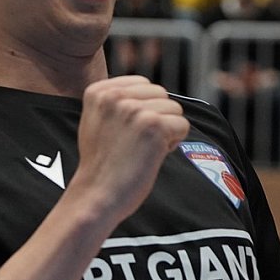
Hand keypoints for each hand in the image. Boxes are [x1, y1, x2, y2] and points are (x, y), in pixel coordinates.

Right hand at [68, 76, 190, 221]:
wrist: (97, 195)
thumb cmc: (101, 164)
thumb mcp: (97, 120)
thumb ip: (117, 100)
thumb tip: (149, 90)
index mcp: (98, 91)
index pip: (143, 84)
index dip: (143, 108)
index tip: (125, 132)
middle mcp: (114, 95)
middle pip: (160, 94)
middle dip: (158, 117)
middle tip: (137, 143)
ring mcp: (134, 110)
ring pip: (174, 109)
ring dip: (167, 131)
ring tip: (144, 149)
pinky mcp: (153, 126)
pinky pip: (182, 125)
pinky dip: (174, 143)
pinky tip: (153, 156)